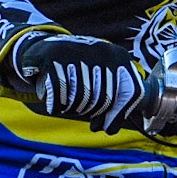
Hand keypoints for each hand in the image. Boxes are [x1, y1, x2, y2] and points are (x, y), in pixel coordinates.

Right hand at [12, 32, 143, 133]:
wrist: (46, 48)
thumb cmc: (79, 70)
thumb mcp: (101, 76)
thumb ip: (113, 100)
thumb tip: (110, 129)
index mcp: (119, 55)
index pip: (130, 92)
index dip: (119, 115)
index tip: (107, 127)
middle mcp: (102, 50)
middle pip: (103, 99)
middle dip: (92, 112)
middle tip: (82, 112)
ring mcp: (78, 51)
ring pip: (81, 97)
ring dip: (73, 109)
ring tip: (69, 106)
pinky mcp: (54, 57)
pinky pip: (60, 93)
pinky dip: (56, 105)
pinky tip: (55, 106)